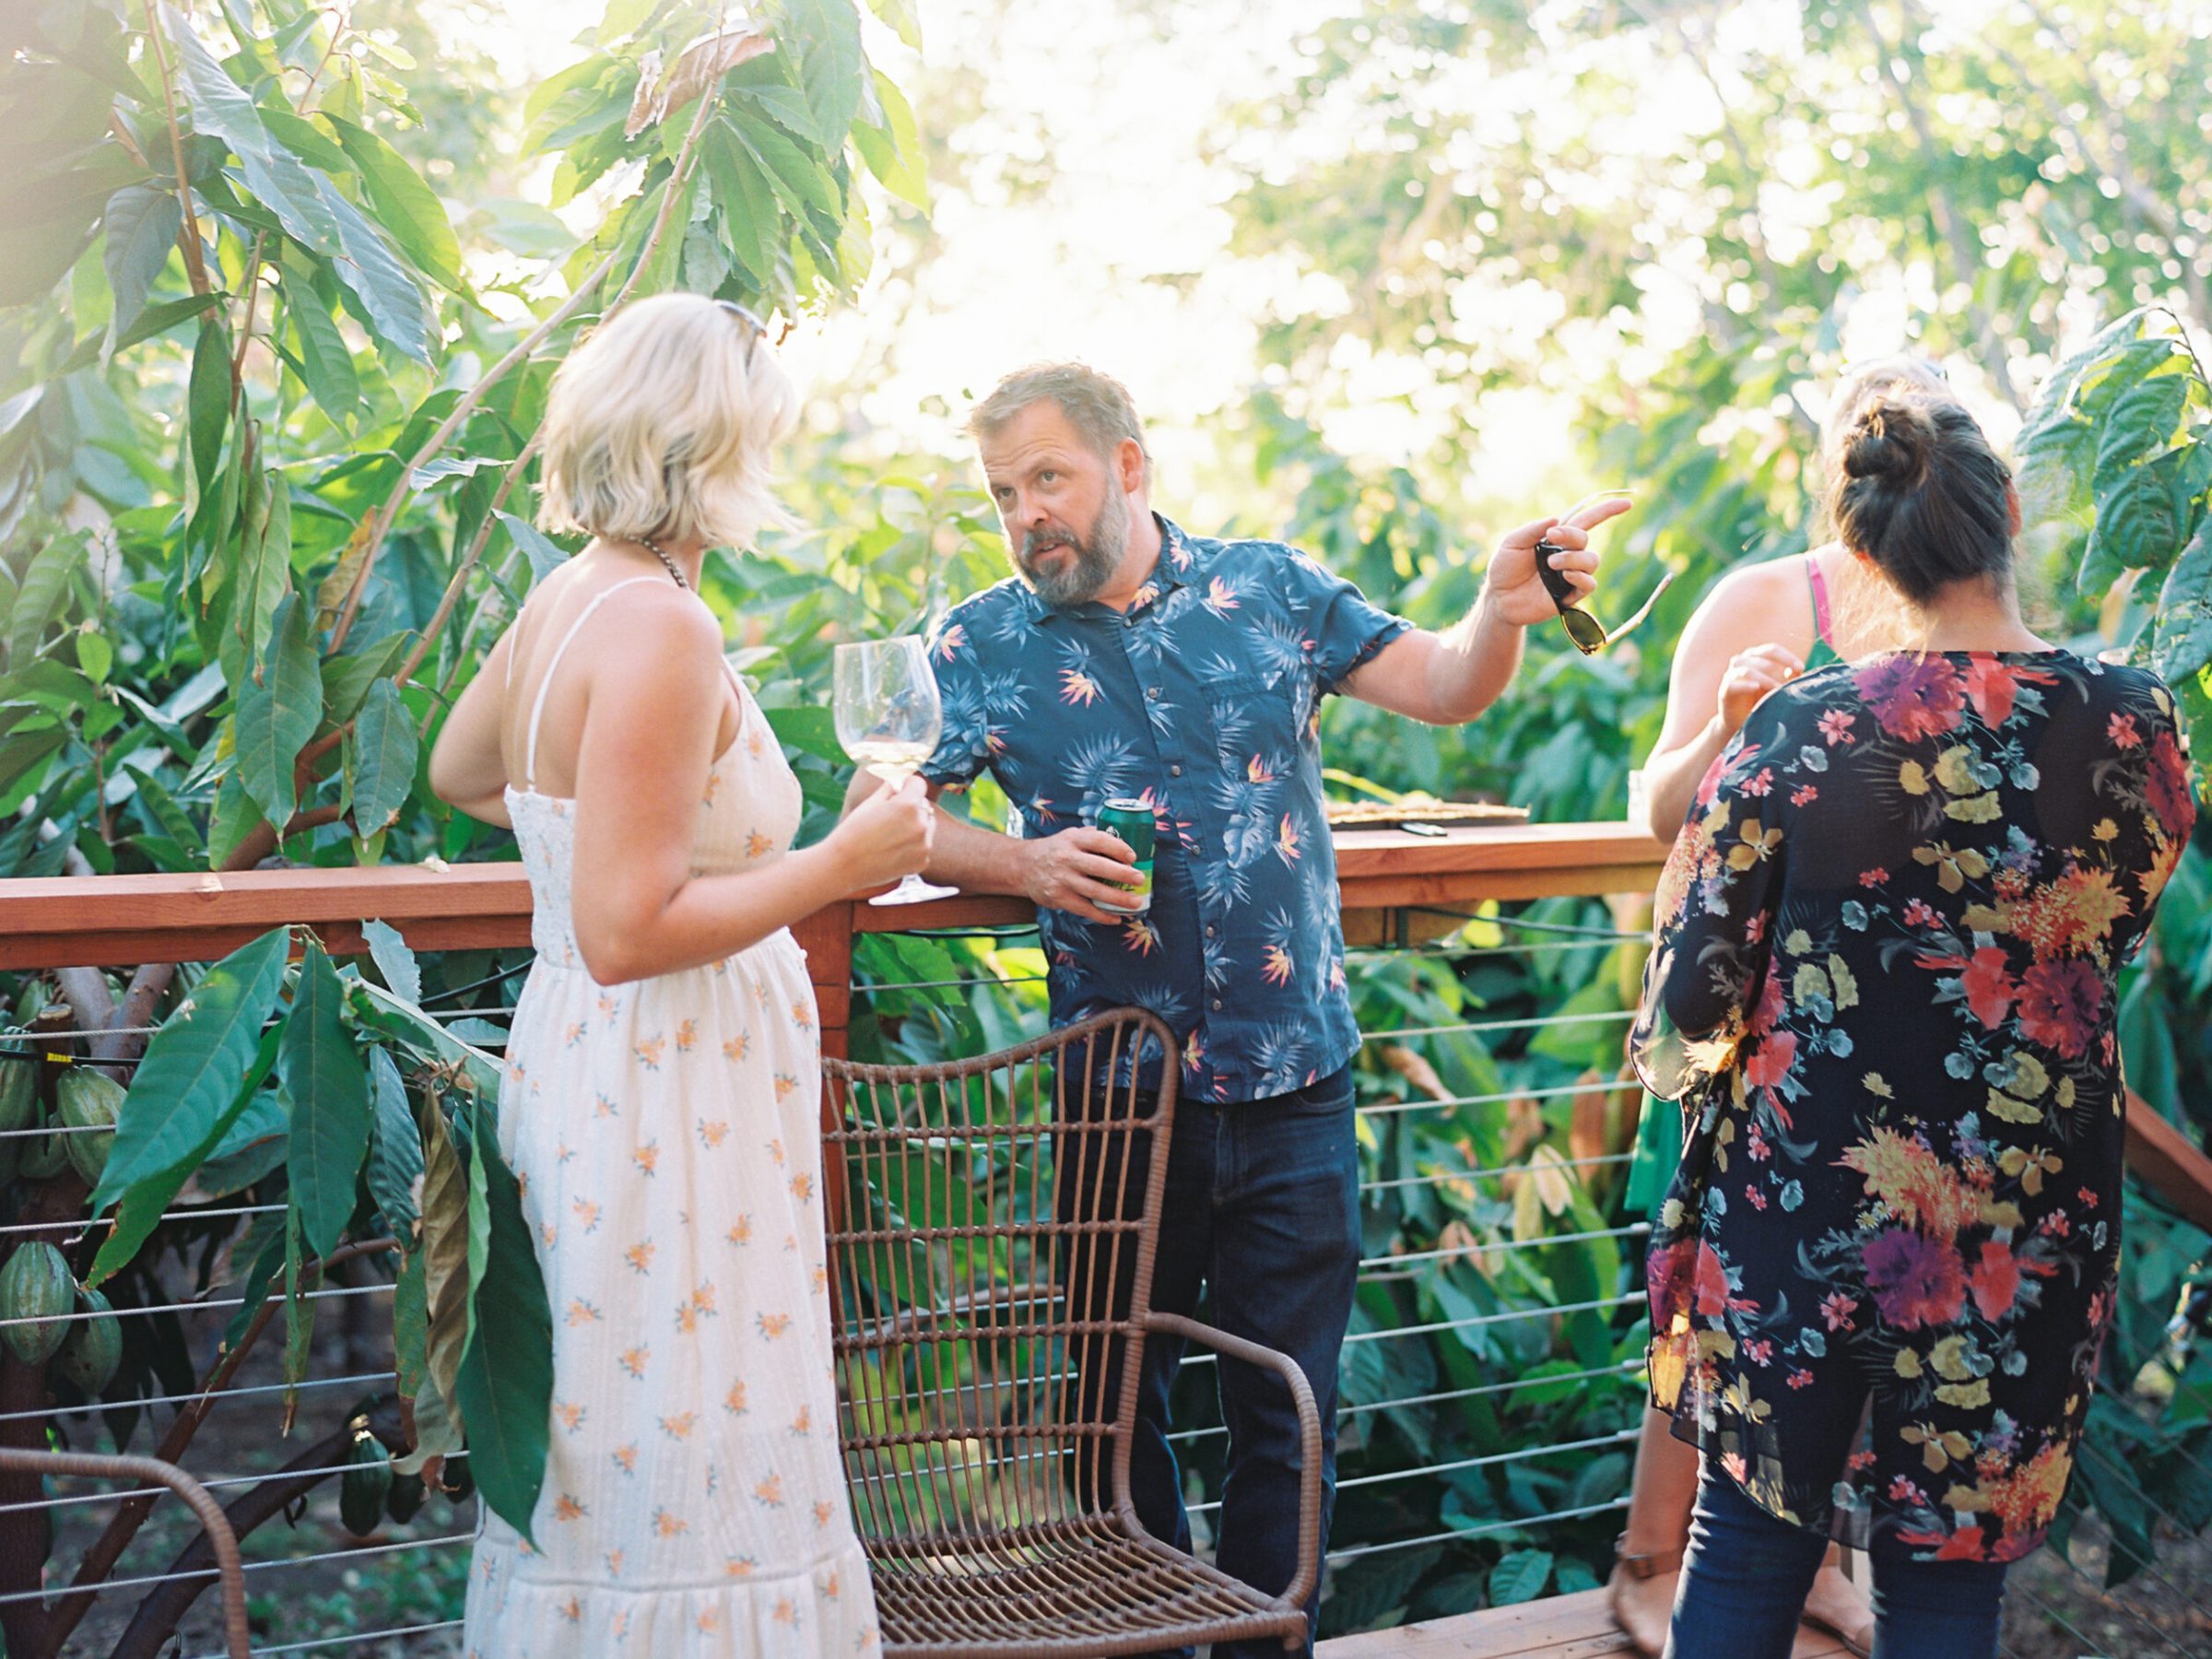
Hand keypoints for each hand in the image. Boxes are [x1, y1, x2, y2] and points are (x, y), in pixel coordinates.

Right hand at [827, 775, 935, 891]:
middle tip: (890, 817)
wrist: (844, 867)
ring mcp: (924, 845)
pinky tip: (893, 849)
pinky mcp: (922, 862)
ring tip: (891, 835)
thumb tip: (898, 782)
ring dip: (915, 825)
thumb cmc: (853, 832)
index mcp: (908, 805)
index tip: (899, 791)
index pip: (919, 784)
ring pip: (927, 826)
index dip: (907, 785)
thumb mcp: (870, 803)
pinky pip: (923, 846)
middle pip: (924, 806)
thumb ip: (889, 789)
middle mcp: (921, 824)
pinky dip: (913, 846)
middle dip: (912, 807)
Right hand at [1019, 827, 1141, 923]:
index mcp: (1073, 839)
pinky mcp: (1058, 898)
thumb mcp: (1070, 835)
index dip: (1118, 848)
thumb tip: (1125, 842)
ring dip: (1117, 899)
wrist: (1023, 866)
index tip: (1133, 856)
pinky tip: (1116, 918)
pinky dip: (1102, 916)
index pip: (1099, 841)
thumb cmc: (1055, 850)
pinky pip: (1084, 909)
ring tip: (1136, 903)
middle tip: (1140, 879)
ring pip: (1094, 891)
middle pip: (1099, 867)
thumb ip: (1093, 837)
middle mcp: (1067, 858)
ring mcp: (1062, 880)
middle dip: (1122, 874)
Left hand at [1481, 495, 1631, 627]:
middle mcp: (1568, 554)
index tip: (1627, 503)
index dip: (1607, 511)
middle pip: (1584, 539)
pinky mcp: (1570, 595)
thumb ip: (1531, 530)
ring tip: (1551, 563)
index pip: (1587, 520)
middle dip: (1571, 536)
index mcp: (1557, 538)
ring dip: (1573, 558)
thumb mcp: (1511, 543)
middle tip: (1551, 538)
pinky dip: (1581, 578)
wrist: (1498, 598)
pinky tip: (1566, 576)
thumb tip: (1554, 520)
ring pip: (1591, 561)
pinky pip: (1589, 584)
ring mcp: (1571, 575)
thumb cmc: (1504, 568)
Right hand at [1718, 644, 1803, 734]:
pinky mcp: (1725, 691)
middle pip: (1761, 656)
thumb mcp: (1779, 687)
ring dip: (1765, 678)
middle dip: (1778, 666)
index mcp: (1755, 657)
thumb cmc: (1762, 701)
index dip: (1787, 656)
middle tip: (1790, 680)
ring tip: (1776, 689)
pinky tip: (1756, 688)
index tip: (1801, 667)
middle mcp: (1742, 661)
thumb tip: (1798, 669)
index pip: (1771, 649)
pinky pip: (1733, 684)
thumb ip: (1789, 677)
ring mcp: (1731, 675)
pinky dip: (1745, 685)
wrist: (1743, 722)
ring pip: (1747, 669)